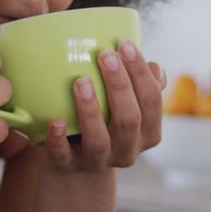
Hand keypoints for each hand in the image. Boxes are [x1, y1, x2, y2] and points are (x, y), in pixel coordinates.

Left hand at [43, 40, 165, 171]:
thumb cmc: (107, 120)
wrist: (77, 161)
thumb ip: (142, 87)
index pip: (151, 101)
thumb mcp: (127, 106)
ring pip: (99, 141)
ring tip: (81, 81)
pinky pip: (64, 157)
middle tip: (105, 55)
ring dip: (91, 110)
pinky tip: (55, 122)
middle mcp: (127, 151)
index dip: (140, 73)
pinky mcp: (69, 166)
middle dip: (119, 86)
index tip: (124, 44)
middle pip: (129, 120)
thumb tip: (155, 67)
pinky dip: (59, 140)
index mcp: (148, 133)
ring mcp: (98, 162)